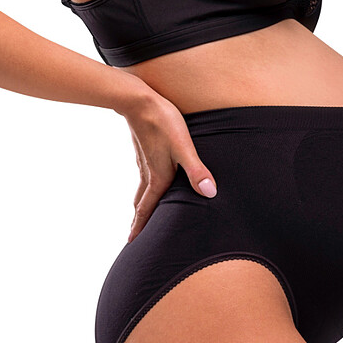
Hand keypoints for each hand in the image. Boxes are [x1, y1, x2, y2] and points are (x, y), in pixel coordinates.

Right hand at [121, 90, 217, 243]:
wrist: (138, 99)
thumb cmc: (163, 122)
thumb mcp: (184, 147)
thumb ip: (196, 171)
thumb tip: (209, 193)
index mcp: (158, 178)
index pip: (147, 209)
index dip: (141, 227)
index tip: (132, 242)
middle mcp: (148, 174)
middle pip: (141, 204)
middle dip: (138, 221)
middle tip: (134, 236)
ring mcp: (144, 162)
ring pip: (141, 190)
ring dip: (140, 205)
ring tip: (140, 214)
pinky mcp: (144, 151)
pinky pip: (143, 177)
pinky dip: (143, 188)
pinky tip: (149, 182)